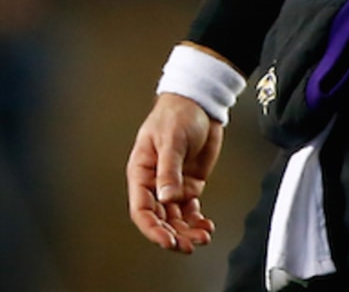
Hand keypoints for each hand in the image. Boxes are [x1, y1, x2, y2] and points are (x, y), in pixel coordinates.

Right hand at [127, 92, 224, 253]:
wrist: (200, 102)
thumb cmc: (177, 113)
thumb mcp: (172, 139)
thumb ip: (169, 169)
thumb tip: (166, 196)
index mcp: (142, 171)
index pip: (142, 208)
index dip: (153, 228)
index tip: (168, 239)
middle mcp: (155, 182)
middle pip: (159, 218)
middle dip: (173, 234)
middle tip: (188, 245)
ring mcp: (173, 185)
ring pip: (176, 218)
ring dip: (187, 231)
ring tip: (202, 237)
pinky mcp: (189, 184)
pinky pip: (190, 209)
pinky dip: (197, 221)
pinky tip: (206, 227)